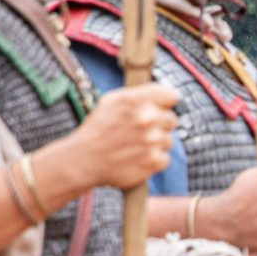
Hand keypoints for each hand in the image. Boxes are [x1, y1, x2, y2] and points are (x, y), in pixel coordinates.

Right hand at [62, 83, 176, 189]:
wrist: (84, 160)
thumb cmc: (98, 129)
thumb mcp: (112, 101)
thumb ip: (139, 95)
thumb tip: (165, 95)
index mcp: (135, 100)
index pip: (171, 95)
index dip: (165, 102)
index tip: (159, 108)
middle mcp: (146, 118)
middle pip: (171, 119)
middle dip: (159, 125)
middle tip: (141, 131)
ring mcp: (152, 141)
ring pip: (167, 140)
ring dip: (155, 144)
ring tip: (134, 146)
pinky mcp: (154, 161)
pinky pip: (164, 158)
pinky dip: (153, 160)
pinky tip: (136, 158)